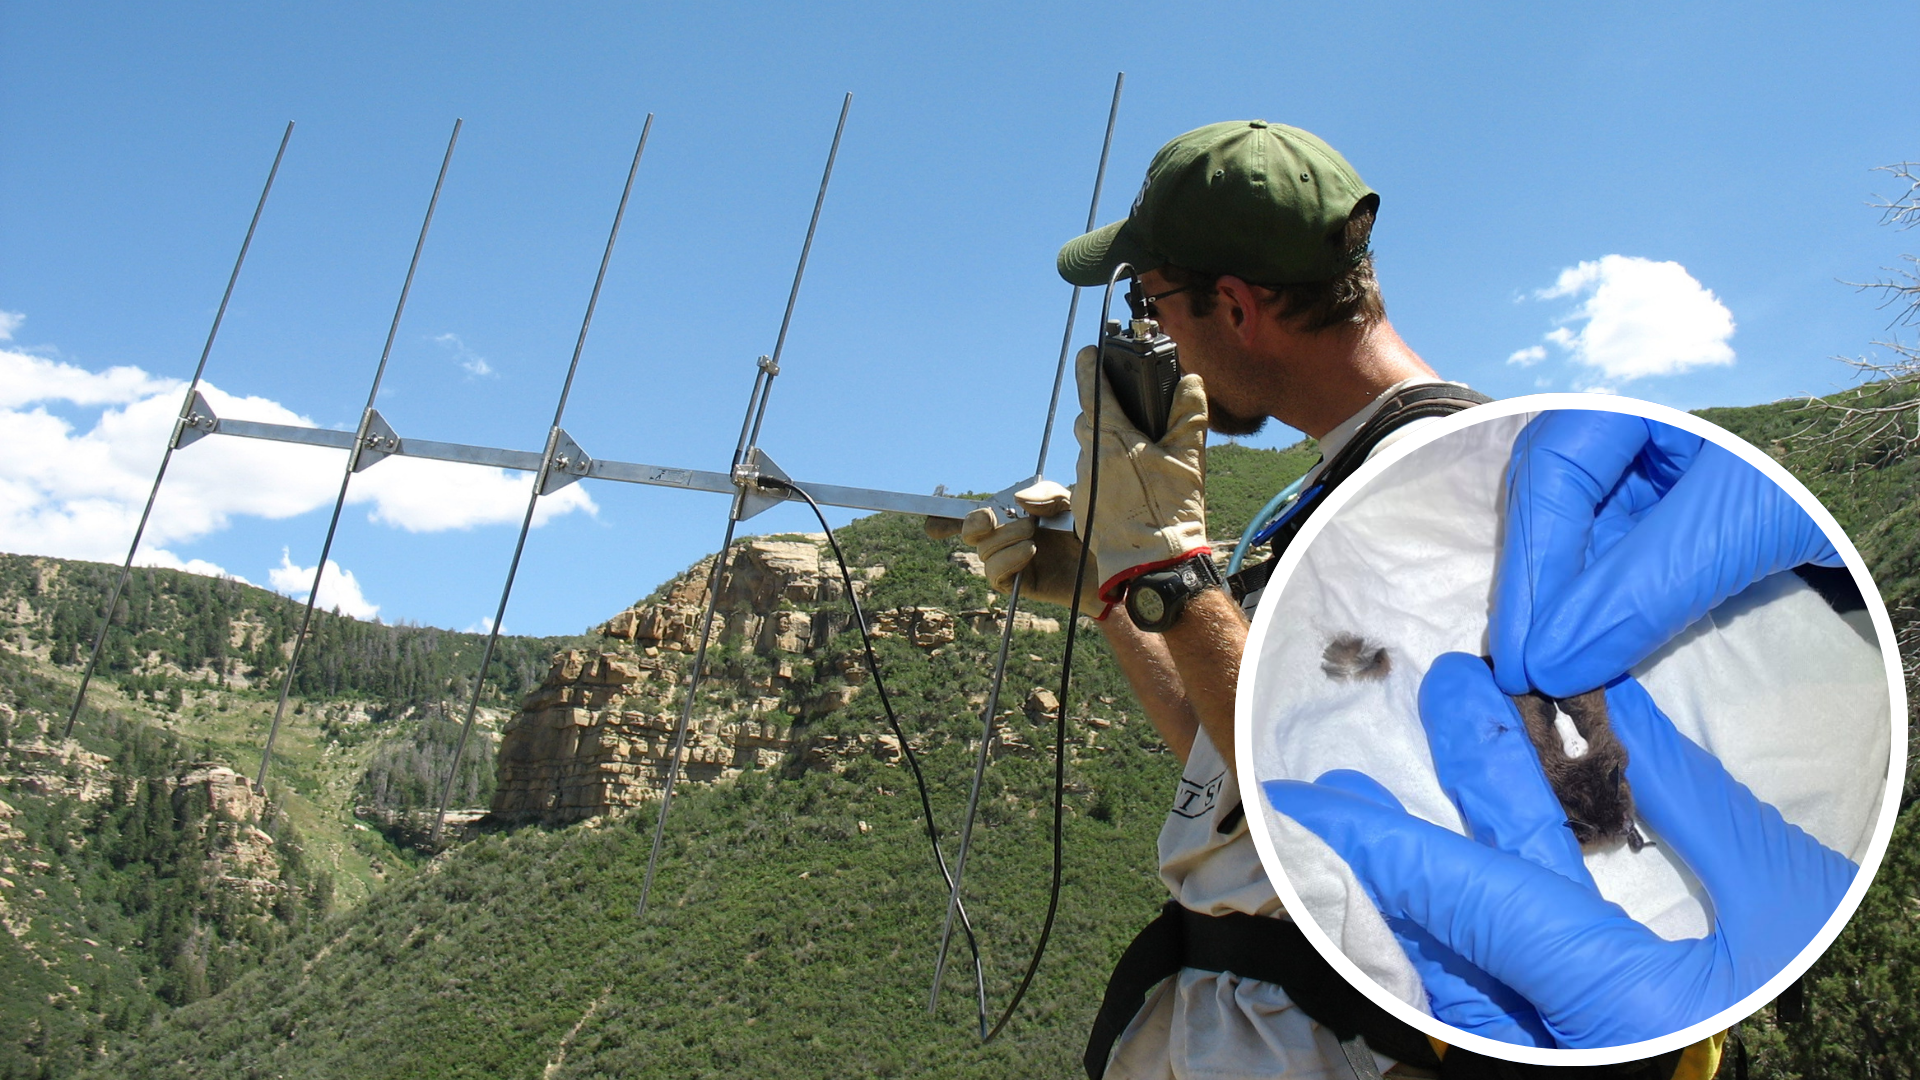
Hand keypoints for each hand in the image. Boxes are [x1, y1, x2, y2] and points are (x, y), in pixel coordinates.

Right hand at [926, 481, 1099, 608]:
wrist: (1119, 565)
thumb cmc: (1096, 530)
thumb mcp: (1073, 500)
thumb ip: (1044, 495)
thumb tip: (1016, 502)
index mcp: (1015, 515)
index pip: (974, 514)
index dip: (944, 517)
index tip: (928, 517)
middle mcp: (1009, 538)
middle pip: (970, 531)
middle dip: (978, 521)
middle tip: (1010, 518)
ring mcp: (1013, 562)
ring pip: (982, 551)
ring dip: (1004, 539)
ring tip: (1034, 536)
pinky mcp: (1020, 584)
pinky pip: (995, 573)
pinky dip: (1008, 559)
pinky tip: (1030, 551)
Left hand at [1071, 344, 1210, 601]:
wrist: (1151, 566)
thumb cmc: (1171, 513)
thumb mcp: (1189, 459)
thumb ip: (1189, 415)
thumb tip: (1191, 382)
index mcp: (1113, 438)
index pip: (1092, 389)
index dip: (1090, 366)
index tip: (1089, 353)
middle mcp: (1090, 457)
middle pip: (1088, 421)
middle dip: (1104, 414)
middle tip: (1129, 418)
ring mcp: (1082, 483)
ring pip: (1089, 452)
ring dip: (1106, 449)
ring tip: (1136, 462)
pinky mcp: (1081, 507)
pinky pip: (1089, 480)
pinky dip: (1104, 476)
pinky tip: (1128, 489)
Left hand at [1263, 653, 1856, 1048]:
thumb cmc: (1809, 970)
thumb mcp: (1781, 892)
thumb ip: (1688, 801)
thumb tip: (1607, 705)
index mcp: (1619, 1003)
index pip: (1474, 905)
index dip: (1389, 844)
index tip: (1315, 799)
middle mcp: (1568, 1043)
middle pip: (1449, 936)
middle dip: (1395, 851)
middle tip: (1349, 782)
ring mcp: (1556, 1055)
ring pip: (1451, 971)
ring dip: (1412, 889)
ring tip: (1373, 819)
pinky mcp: (1561, 1055)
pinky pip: (1478, 995)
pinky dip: (1448, 931)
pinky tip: (1432, 881)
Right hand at [1490, 411, 1841, 696]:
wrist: (1901, 495)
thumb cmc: (1824, 484)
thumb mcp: (1733, 530)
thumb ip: (1640, 590)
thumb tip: (1552, 662)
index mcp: (1636, 401)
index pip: (1554, 474)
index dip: (1530, 565)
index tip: (1525, 652)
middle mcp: (1624, 434)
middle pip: (1548, 508)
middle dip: (1536, 590)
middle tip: (1523, 674)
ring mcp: (1640, 477)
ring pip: (1570, 541)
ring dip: (1559, 608)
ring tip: (1550, 674)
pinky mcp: (1658, 521)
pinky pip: (1606, 562)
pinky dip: (1594, 610)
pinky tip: (1586, 650)